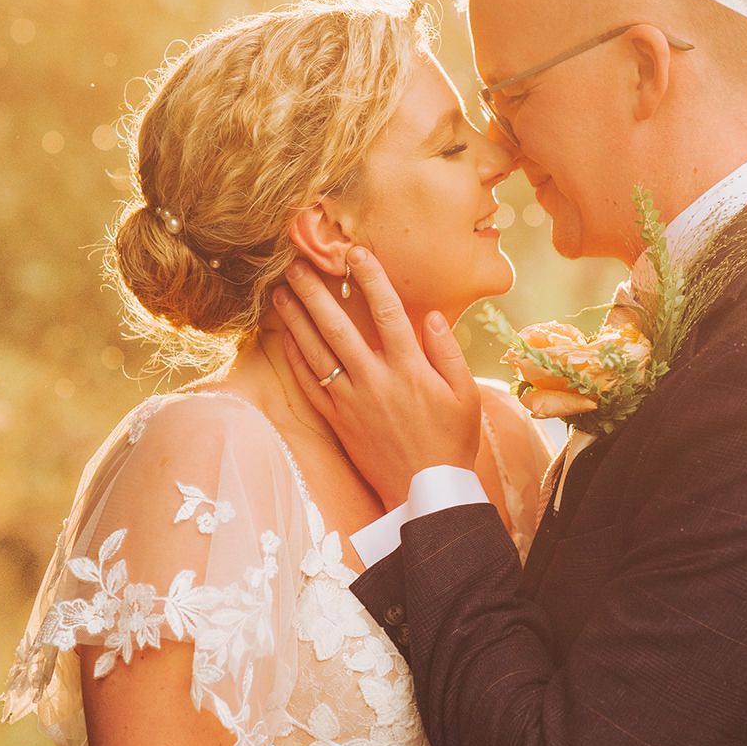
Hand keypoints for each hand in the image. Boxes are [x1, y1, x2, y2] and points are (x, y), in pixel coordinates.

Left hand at [274, 249, 481, 507]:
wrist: (424, 493)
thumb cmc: (451, 442)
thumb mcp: (466, 395)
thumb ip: (448, 352)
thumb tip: (431, 315)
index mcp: (410, 369)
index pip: (387, 312)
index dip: (370, 279)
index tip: (355, 252)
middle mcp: (376, 380)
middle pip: (338, 326)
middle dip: (315, 291)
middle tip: (295, 263)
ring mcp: (352, 400)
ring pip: (316, 351)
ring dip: (296, 318)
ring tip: (279, 292)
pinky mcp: (338, 420)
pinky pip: (310, 383)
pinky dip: (295, 358)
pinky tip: (284, 336)